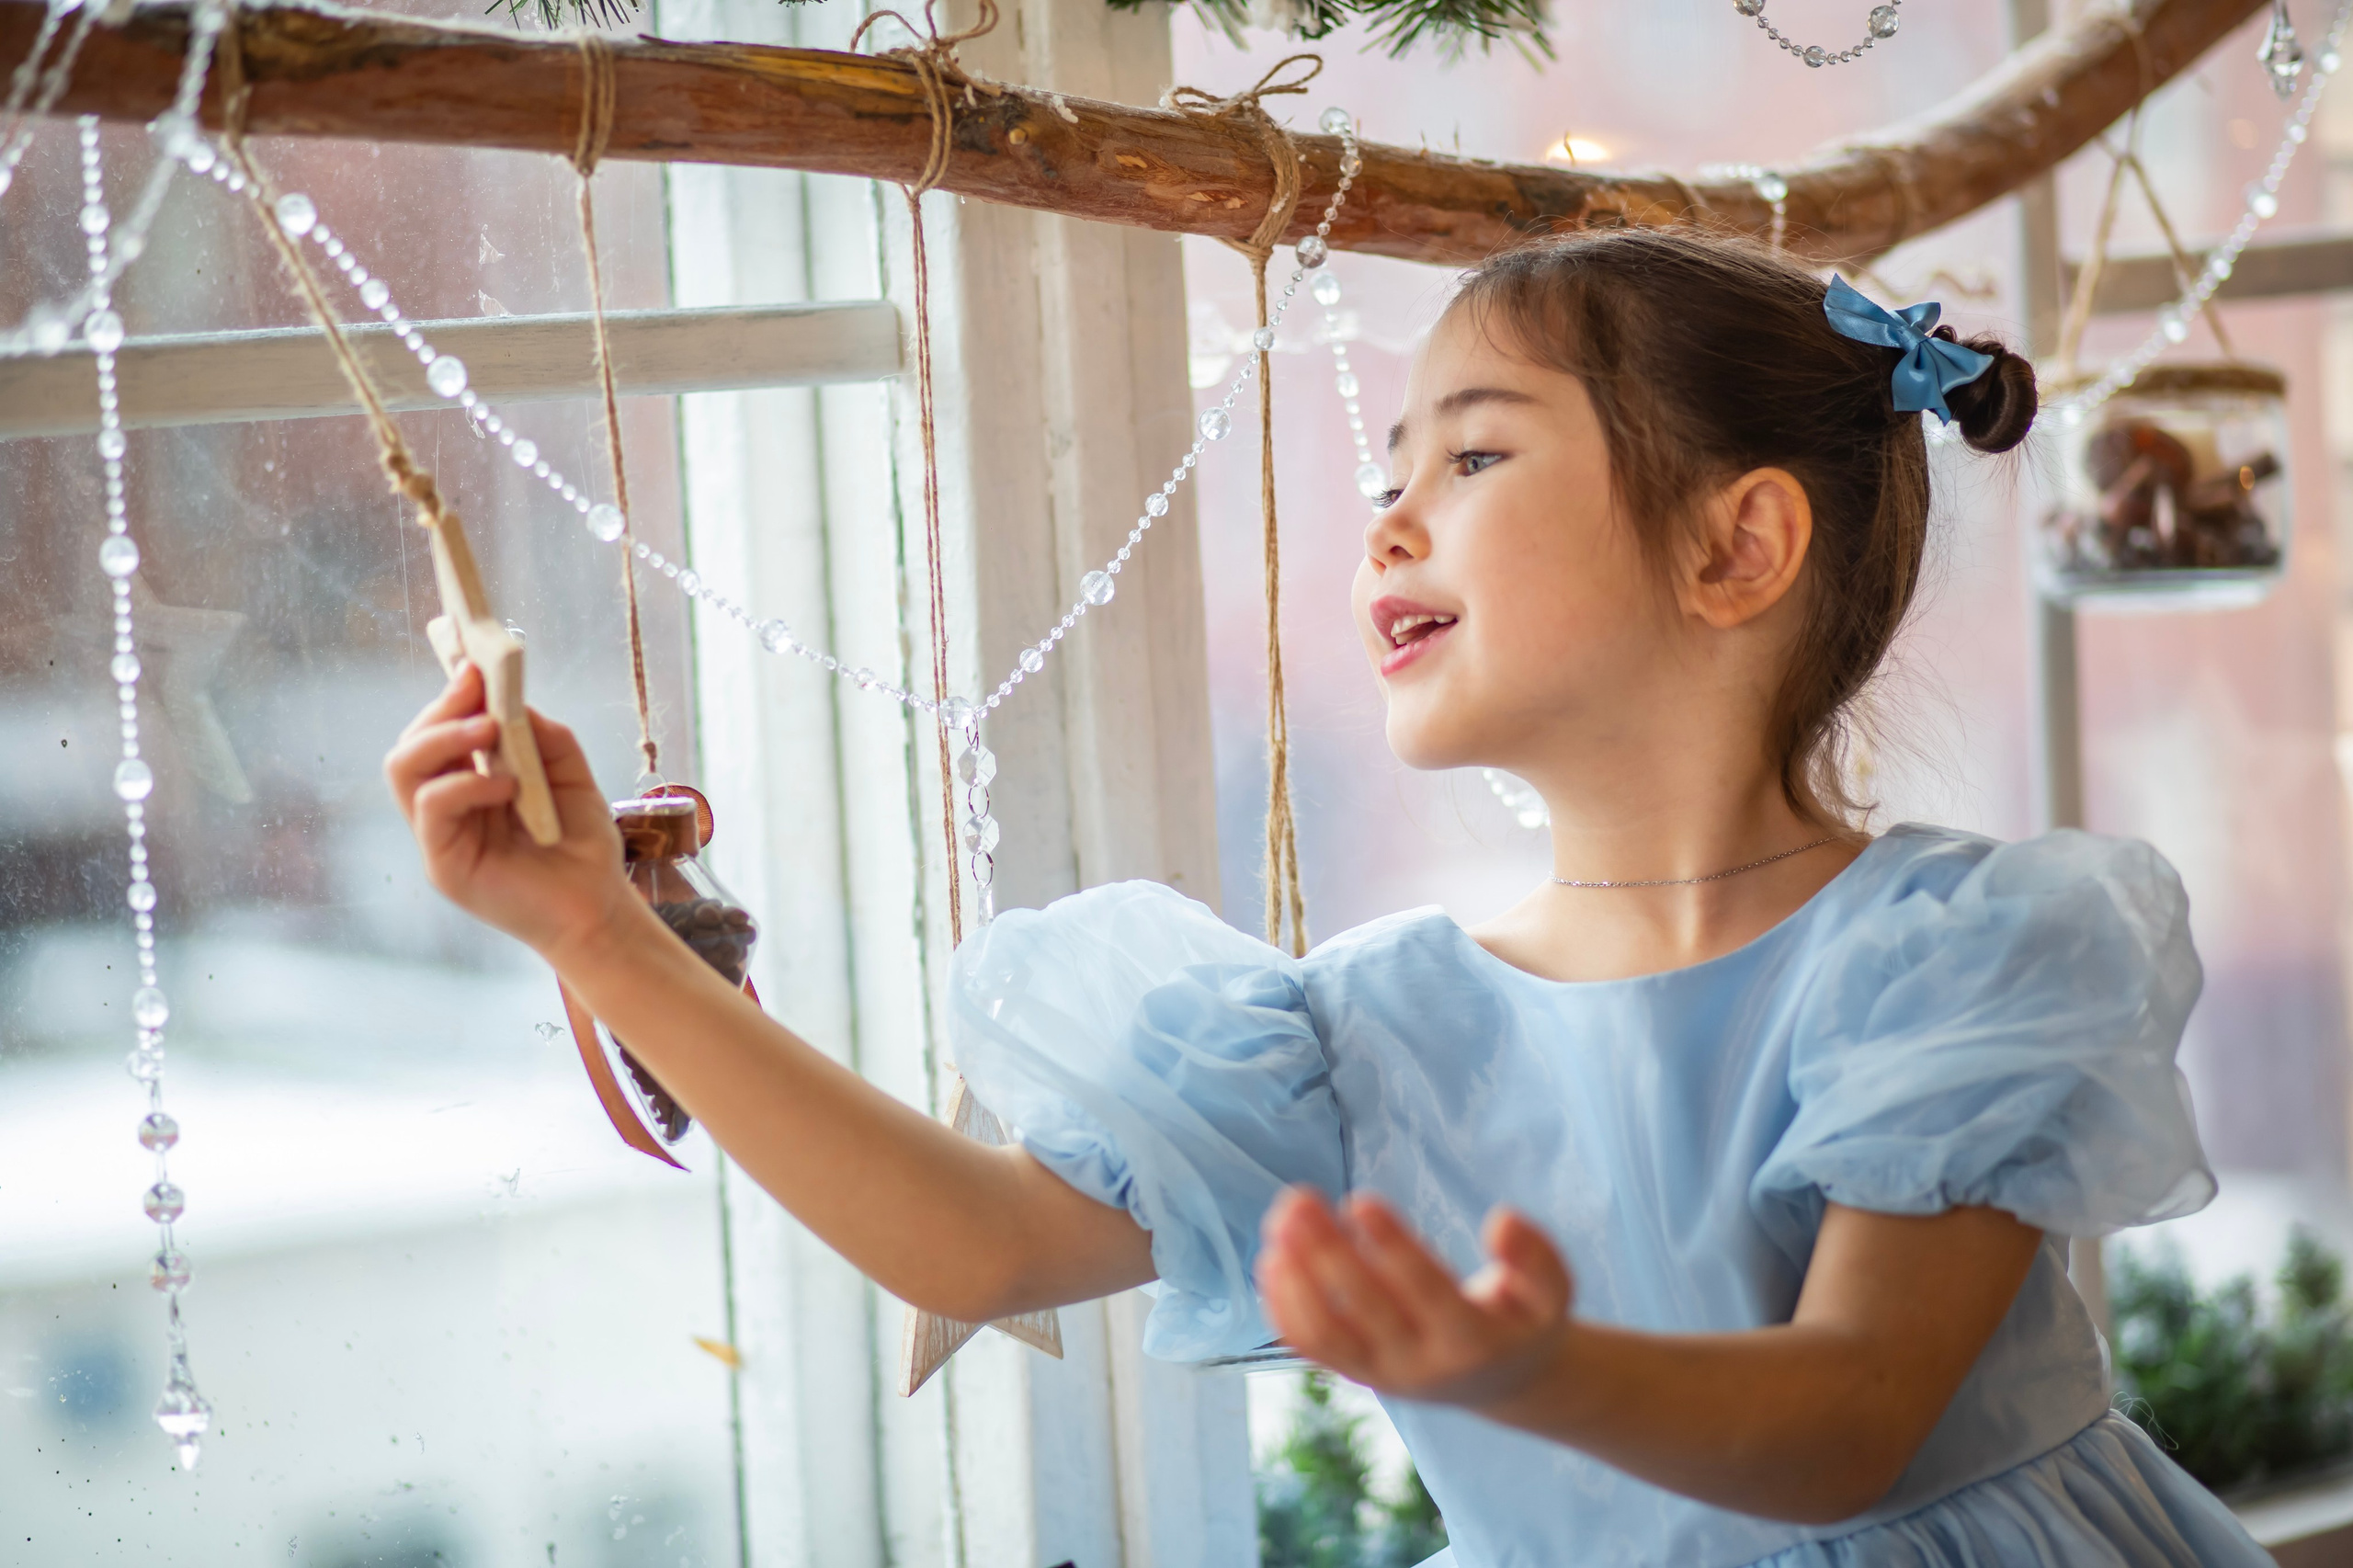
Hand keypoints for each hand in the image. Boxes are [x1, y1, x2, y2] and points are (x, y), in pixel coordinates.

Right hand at [382, 663, 633, 965]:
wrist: (598, 907)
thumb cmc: (580, 844)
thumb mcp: (569, 775)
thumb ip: (542, 736)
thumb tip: (509, 701)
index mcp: (469, 780)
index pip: (437, 731)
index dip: (448, 694)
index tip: (472, 662)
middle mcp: (447, 805)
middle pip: (411, 744)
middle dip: (441, 708)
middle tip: (477, 689)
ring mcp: (440, 835)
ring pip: (404, 771)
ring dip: (443, 738)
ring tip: (488, 730)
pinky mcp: (444, 865)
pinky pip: (432, 809)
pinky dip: (465, 785)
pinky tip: (505, 786)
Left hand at [1256, 1187, 1575, 1410]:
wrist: (1502, 1382)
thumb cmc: (1521, 1322)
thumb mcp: (1552, 1294)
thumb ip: (1537, 1257)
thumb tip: (1503, 1219)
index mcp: (1472, 1342)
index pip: (1424, 1291)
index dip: (1391, 1246)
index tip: (1359, 1200)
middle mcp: (1420, 1364)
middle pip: (1363, 1310)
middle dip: (1325, 1252)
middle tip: (1299, 1199)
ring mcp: (1381, 1374)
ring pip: (1325, 1334)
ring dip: (1294, 1278)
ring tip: (1279, 1221)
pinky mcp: (1355, 1372)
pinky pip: (1310, 1345)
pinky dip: (1283, 1306)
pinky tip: (1271, 1257)